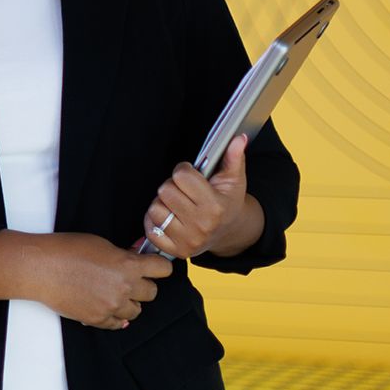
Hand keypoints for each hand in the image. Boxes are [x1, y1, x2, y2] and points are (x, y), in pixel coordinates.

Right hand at [29, 232, 172, 329]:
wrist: (43, 268)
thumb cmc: (68, 249)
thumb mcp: (102, 244)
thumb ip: (123, 254)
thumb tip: (136, 257)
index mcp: (128, 266)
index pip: (162, 270)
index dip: (159, 267)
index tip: (156, 267)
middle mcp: (125, 288)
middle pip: (152, 293)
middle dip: (143, 285)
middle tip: (130, 279)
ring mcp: (112, 307)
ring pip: (136, 311)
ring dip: (129, 302)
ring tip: (113, 292)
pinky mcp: (98, 320)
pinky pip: (117, 324)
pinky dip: (113, 315)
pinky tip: (103, 303)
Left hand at [143, 133, 251, 258]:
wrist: (229, 232)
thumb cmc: (228, 202)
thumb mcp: (233, 179)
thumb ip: (233, 156)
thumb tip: (238, 138)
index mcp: (214, 206)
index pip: (181, 176)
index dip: (184, 170)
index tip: (191, 174)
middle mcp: (201, 226)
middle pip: (165, 190)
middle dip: (172, 186)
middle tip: (184, 190)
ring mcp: (187, 241)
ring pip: (155, 209)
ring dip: (162, 203)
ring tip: (177, 204)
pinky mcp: (175, 251)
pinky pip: (151, 229)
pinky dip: (154, 222)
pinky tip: (169, 217)